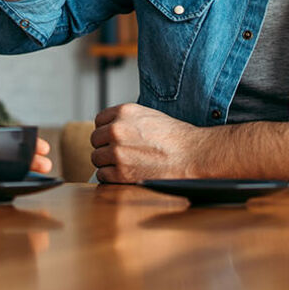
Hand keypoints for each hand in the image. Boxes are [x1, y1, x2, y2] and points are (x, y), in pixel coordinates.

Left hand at [90, 103, 209, 182]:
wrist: (192, 155)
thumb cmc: (175, 137)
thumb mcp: (148, 116)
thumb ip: (127, 120)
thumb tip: (110, 129)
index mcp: (124, 112)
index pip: (99, 121)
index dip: (106, 130)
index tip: (112, 138)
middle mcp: (117, 130)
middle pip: (95, 140)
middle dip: (105, 147)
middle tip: (120, 153)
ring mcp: (117, 152)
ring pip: (97, 158)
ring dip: (107, 163)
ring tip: (124, 164)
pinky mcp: (121, 173)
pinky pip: (103, 175)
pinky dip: (111, 177)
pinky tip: (125, 174)